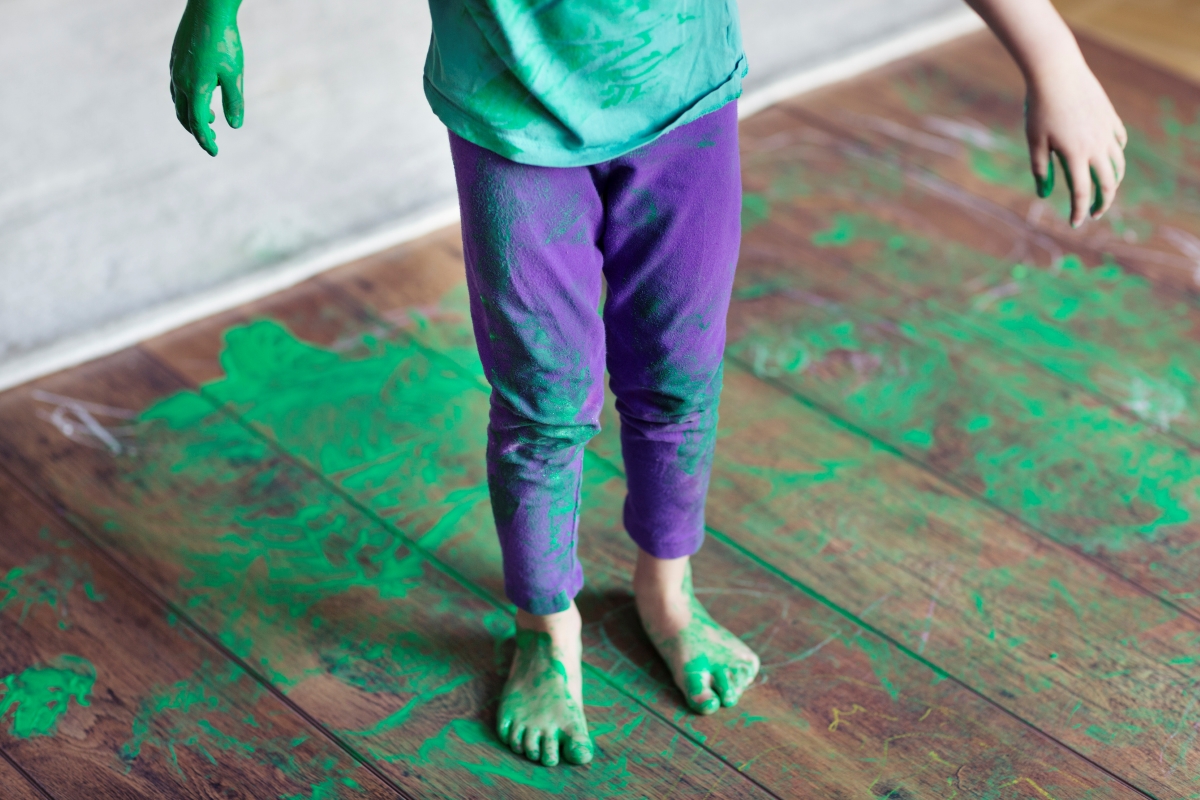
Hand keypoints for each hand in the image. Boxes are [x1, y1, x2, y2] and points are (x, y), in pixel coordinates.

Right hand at [170, 0, 243, 155]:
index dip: (206, 140)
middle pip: (184, 117)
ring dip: (191, 116)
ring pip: (178, 102)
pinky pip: (176, 87)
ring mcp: (175, 70)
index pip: (198, 123)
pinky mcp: (174, 60)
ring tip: (210, 119)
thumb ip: (234, 101)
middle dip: (197, 131)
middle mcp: (180, 81)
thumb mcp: (235, 74)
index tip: (215, 152)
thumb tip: (234, 126)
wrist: (208, 9)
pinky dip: (186, 100)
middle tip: (212, 140)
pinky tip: (199, 96)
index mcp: (196, 88)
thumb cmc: (225, 41)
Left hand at [1025, 58, 1126, 225]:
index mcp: (1076, 155)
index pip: (1082, 193)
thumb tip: (1044, 194)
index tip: (1075, 223)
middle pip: (1108, 183)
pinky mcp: (1110, 117)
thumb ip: (1041, 169)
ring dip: (1113, 181)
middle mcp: (1097, 146)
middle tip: (1095, 214)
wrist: (1057, 72)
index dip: (1079, 212)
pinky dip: (1116, 154)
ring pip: (1118, 163)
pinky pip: (1119, 142)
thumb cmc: (1040, 108)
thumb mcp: (1035, 141)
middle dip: (1103, 203)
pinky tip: (1109, 158)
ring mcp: (1107, 131)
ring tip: (1105, 190)